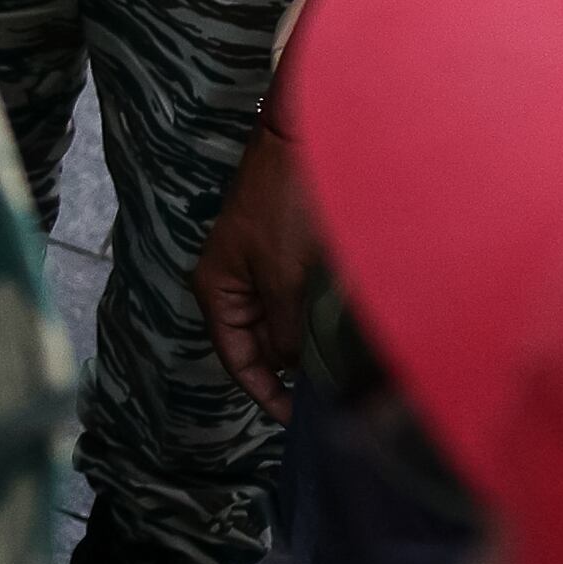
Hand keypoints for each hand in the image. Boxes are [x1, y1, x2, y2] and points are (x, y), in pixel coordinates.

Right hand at [192, 119, 323, 422]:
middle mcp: (234, 285)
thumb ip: (287, 328)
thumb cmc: (283, 205)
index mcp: (218, 290)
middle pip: (260, 345)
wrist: (299, 142)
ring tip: (343, 372)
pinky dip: (318, 320)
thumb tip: (297, 368)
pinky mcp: (285, 258)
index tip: (297, 420)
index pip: (237, 359)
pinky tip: (345, 333)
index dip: (265, 393)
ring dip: (309, 346)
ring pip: (284, 326)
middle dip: (292, 371)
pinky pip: (298, 303)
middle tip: (333, 400)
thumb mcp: (284, 275)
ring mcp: (259, 271)